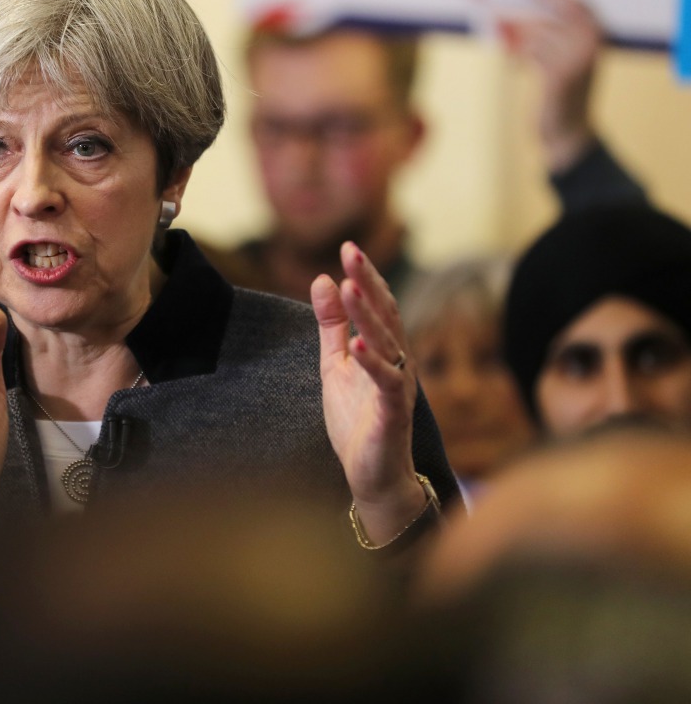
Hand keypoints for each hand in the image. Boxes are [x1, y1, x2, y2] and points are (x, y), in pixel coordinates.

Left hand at [311, 242, 424, 543]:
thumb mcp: (336, 366)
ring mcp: (398, 387)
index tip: (348, 247)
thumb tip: (322, 279)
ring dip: (368, 315)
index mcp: (386, 350)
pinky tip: (358, 344)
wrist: (373, 475)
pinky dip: (373, 362)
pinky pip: (386, 383)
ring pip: (387, 343)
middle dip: (368, 283)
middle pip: (386, 316)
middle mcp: (398, 363)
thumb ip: (331, 326)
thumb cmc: (358, 420)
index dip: (365, 276)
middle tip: (351, 252)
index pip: (378, 305)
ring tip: (350, 287)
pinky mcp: (393, 413)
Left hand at [500, 0, 601, 170]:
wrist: (566, 133)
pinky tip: (512, 60)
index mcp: (596, 34)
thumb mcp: (550, 61)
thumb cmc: (557, 95)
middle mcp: (592, 42)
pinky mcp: (560, 76)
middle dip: (514, 4)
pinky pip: (531, 53)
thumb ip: (535, 39)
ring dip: (511, 33)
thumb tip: (499, 19)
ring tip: (499, 38)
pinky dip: (516, 54)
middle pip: (548, 12)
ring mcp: (578, 59)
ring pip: (535, 32)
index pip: (575, 0)